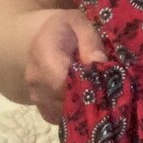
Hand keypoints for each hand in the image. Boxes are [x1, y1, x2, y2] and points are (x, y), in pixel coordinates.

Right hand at [25, 9, 106, 124]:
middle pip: (67, 100)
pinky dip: (77, 112)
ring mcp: (37, 97)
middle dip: (91, 97)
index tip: (104, 80)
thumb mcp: (80, 24)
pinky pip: (63, 118)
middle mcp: (35, 80)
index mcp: (44, 55)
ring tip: (97, 92)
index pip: (64, 81)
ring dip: (85, 106)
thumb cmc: (66, 29)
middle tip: (106, 88)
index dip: (87, 84)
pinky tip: (86, 99)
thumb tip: (99, 63)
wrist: (42, 39)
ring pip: (67, 113)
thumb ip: (91, 42)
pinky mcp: (43, 110)